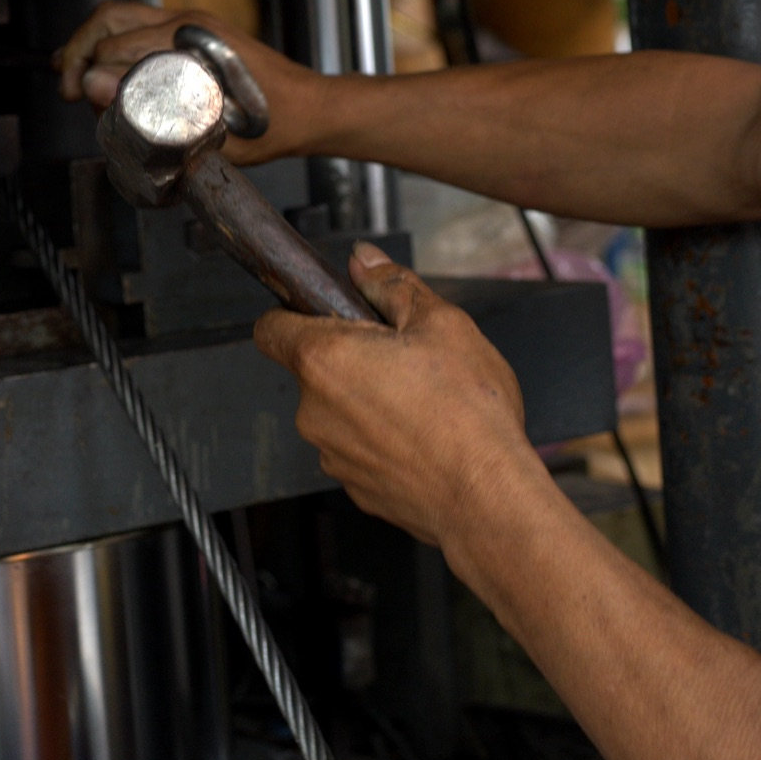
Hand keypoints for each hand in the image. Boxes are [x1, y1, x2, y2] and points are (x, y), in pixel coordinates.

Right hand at [53, 1, 322, 163]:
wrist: (311, 109)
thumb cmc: (271, 124)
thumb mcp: (209, 129)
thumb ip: (149, 110)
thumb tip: (94, 88)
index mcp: (191, 42)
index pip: (118, 46)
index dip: (87, 72)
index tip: (77, 99)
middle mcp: (187, 23)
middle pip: (111, 18)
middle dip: (79, 49)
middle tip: (66, 87)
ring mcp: (191, 23)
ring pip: (122, 16)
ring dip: (92, 41)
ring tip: (73, 73)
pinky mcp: (195, 32)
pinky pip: (141, 25)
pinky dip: (114, 42)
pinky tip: (106, 70)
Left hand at [253, 243, 542, 548]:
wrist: (489, 498)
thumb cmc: (467, 412)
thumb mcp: (441, 324)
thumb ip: (392, 286)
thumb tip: (364, 261)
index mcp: (324, 360)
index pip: (271, 328)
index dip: (294, 313)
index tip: (327, 314)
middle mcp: (314, 411)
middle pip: (315, 370)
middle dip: (352, 360)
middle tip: (406, 359)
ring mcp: (332, 455)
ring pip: (340, 413)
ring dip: (369, 403)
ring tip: (425, 405)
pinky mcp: (356, 489)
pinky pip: (361, 450)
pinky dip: (385, 442)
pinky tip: (426, 440)